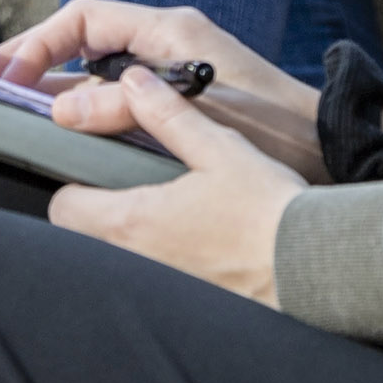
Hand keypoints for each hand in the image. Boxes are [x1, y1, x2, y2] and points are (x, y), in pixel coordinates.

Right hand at [0, 0, 322, 179]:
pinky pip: (120, 97)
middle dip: (36, 67)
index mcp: (169, 29)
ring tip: (17, 119)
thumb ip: (125, 107)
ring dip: (58, 93)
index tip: (1, 75)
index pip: (82, 20)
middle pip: (83, 44)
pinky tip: (69, 137)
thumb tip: (58, 110)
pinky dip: (89, 111)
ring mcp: (175, 70)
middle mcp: (168, 42)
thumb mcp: (191, 114)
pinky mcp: (184, 101)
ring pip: (99, 73)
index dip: (35, 44)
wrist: (333, 150)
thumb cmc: (275, 130)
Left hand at [48, 69, 308, 304]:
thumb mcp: (219, 147)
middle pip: (86, 237)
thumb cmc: (269, 211)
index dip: (73, 185)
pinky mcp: (189, 302)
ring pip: (119, 259)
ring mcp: (162, 286)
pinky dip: (161, 260)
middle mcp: (138, 262)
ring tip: (167, 209)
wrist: (317, 268)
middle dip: (97, 210)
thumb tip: (135, 81)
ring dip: (131, 236)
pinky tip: (196, 240)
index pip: (64, 208)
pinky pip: (155, 279)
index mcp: (133, 221)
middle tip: (129, 184)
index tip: (95, 168)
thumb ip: (168, 114)